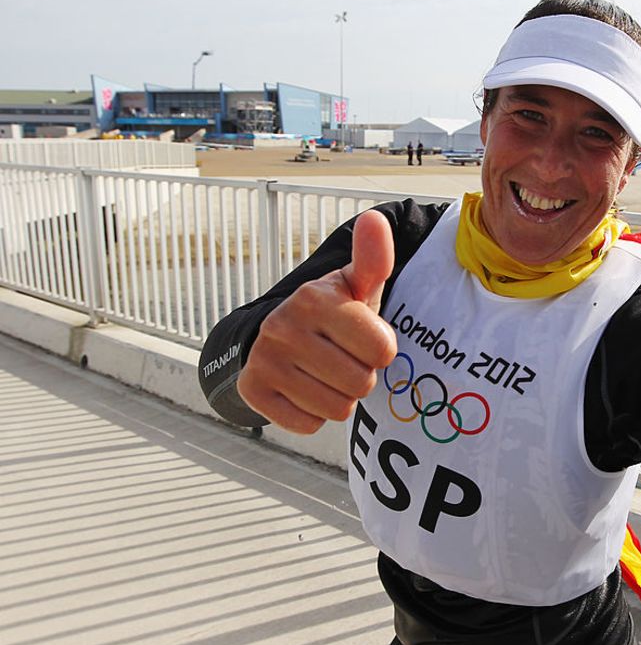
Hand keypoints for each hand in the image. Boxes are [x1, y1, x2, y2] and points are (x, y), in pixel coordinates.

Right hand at [237, 210, 397, 433]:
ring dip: (339, 397)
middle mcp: (284, 326)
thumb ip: (373, 259)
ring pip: (337, 409)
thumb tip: (374, 219)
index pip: (383, 352)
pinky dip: (312, 415)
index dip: (380, 350)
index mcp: (315, 298)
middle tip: (342, 357)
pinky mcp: (252, 390)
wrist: (279, 333)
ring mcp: (264, 359)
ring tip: (324, 372)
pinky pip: (309, 425)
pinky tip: (303, 389)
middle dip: (360, 376)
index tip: (361, 337)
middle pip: (361, 384)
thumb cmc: (334, 312)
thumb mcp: (357, 286)